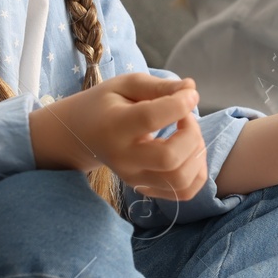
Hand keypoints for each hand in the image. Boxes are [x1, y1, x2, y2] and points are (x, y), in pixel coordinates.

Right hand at [45, 73, 207, 201]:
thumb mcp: (126, 85)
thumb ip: (159, 86)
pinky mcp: (144, 188)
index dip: (179, 104)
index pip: (151, 118)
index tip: (189, 93)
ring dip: (197, 154)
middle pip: (170, 158)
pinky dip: (197, 173)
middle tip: (185, 117)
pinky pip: (183, 192)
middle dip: (192, 133)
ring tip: (188, 135)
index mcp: (115, 126)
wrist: (81, 135)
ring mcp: (134, 178)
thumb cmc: (106, 104)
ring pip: (180, 180)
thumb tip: (191, 88)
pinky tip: (188, 153)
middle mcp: (124, 158)